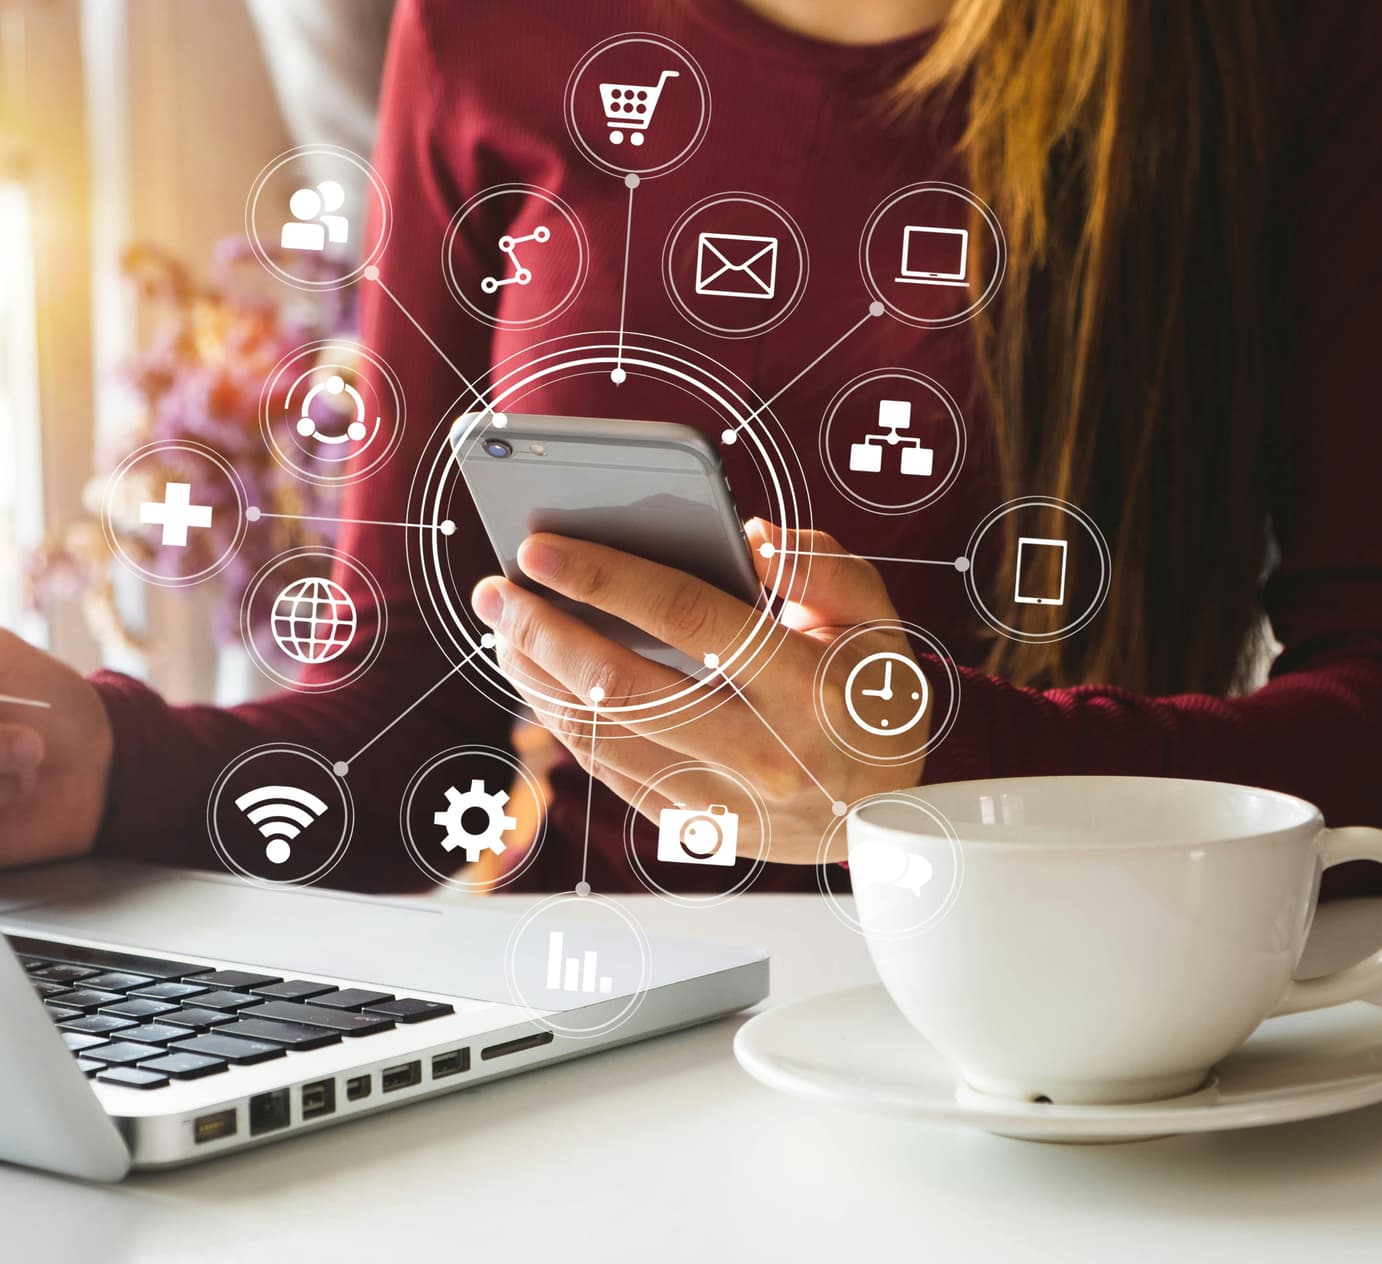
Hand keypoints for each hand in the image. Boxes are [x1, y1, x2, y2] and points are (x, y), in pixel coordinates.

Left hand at [470, 519, 926, 862]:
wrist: (885, 813)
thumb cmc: (871, 696)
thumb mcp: (877, 620)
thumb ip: (822, 567)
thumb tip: (748, 538)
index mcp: (806, 686)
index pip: (690, 618)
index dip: (607, 578)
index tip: (541, 547)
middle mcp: (761, 749)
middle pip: (625, 686)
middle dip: (545, 631)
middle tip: (496, 589)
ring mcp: (723, 798)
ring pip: (603, 736)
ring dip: (539, 678)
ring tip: (504, 628)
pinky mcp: (693, 825)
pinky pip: (609, 771)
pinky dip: (563, 721)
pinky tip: (538, 679)